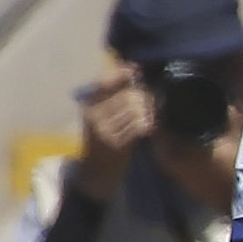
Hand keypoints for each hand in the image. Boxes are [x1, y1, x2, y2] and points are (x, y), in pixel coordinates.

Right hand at [69, 68, 151, 201]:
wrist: (96, 172)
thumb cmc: (102, 142)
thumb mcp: (99, 118)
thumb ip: (110, 99)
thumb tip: (130, 71)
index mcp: (88, 108)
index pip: (104, 83)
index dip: (121, 73)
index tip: (136, 69)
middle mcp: (93, 117)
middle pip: (127, 96)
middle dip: (144, 96)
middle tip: (153, 99)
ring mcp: (104, 131)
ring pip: (136, 110)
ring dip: (150, 110)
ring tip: (154, 114)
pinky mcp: (116, 144)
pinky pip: (139, 127)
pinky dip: (150, 124)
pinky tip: (153, 127)